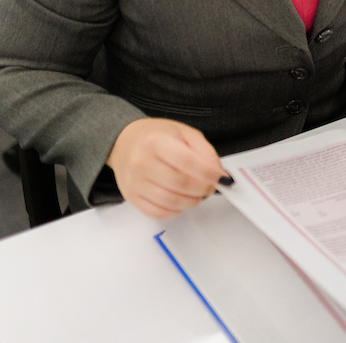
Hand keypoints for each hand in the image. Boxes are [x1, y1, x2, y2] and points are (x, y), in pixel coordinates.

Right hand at [106, 117, 226, 219]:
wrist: (124, 142)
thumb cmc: (156, 136)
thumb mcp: (184, 133)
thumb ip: (204, 151)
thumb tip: (218, 173)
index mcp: (156, 141)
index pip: (187, 162)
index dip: (208, 173)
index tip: (221, 178)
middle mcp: (142, 162)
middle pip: (180, 184)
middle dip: (203, 189)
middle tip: (211, 187)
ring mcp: (135, 182)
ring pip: (170, 201)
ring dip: (191, 201)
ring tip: (197, 194)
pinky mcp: (131, 197)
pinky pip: (157, 212)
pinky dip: (175, 210)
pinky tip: (180, 201)